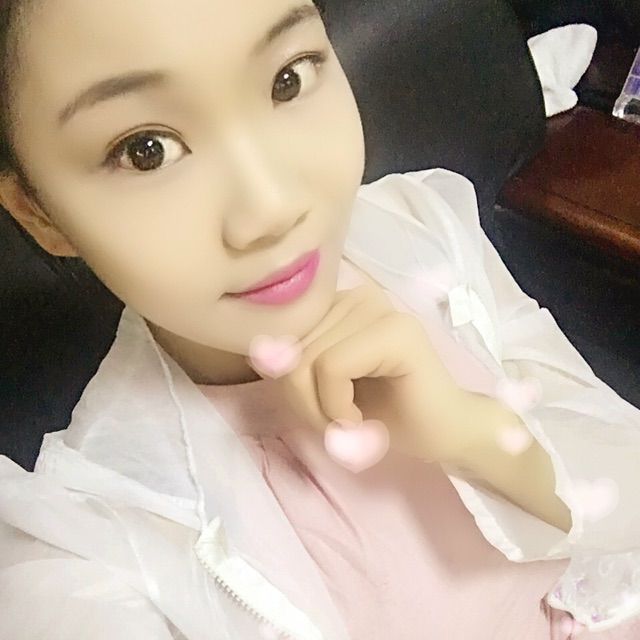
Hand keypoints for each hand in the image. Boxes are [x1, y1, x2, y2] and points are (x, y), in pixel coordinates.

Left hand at [246, 278, 472, 465]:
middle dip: (303, 402)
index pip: (279, 336)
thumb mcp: (316, 388)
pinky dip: (336, 407)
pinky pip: (331, 368)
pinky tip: (359, 419)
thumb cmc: (380, 413)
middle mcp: (356, 294)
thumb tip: (263, 352)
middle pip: (289, 349)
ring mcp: (378, 308)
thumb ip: (290, 365)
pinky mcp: (395, 331)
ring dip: (320, 410)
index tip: (320, 410)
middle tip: (337, 425)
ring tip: (350, 423)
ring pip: (306, 360)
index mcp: (337, 303)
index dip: (288, 384)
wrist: (441, 434)